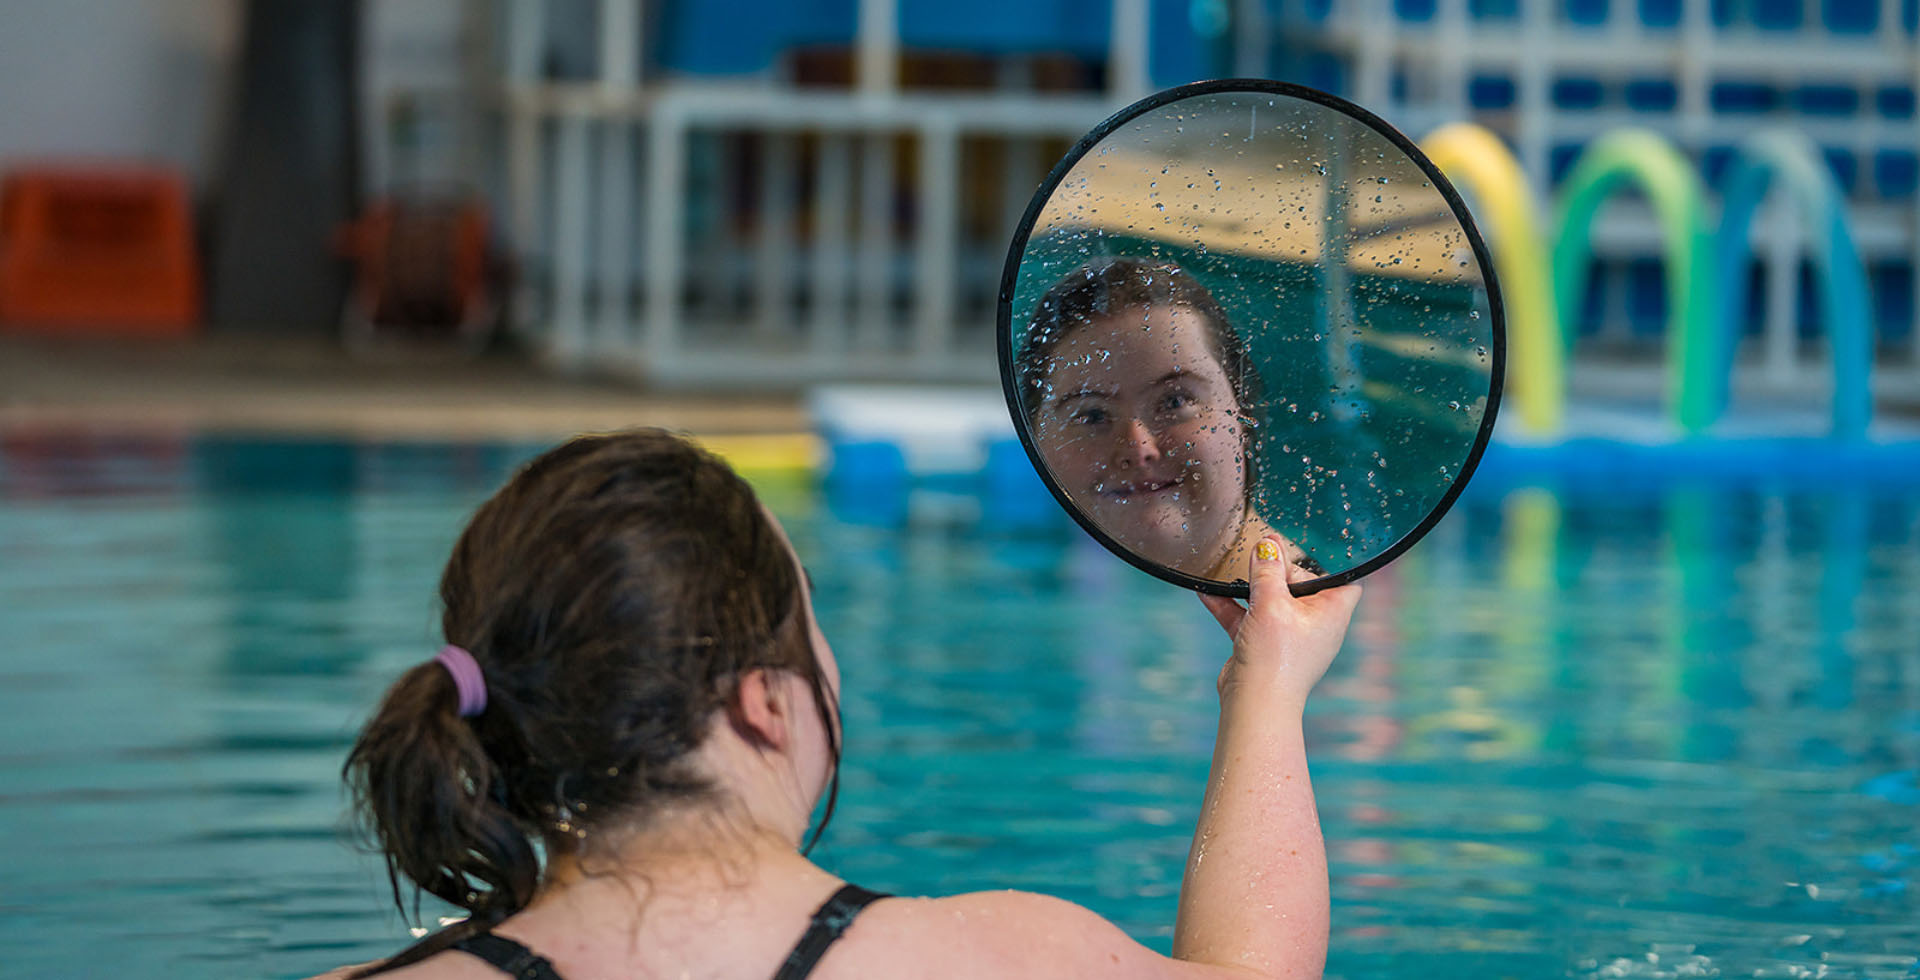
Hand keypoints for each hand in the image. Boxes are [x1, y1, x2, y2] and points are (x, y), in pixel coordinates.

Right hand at [1197, 536, 1360, 706]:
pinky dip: (1230, 605)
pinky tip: (1206, 591)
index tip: (1306, 551)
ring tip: (1233, 565)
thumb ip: (1267, 571)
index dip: (1330, 564)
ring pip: (1270, 601)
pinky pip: (1247, 618)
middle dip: (1277, 569)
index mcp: (1331, 613)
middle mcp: (1314, 624)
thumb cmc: (1276, 657)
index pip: (1345, 581)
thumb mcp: (1272, 603)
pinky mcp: (1262, 645)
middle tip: (1258, 552)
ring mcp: (1287, 636)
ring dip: (1250, 586)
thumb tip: (1266, 546)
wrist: (1253, 703)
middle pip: (1300, 585)